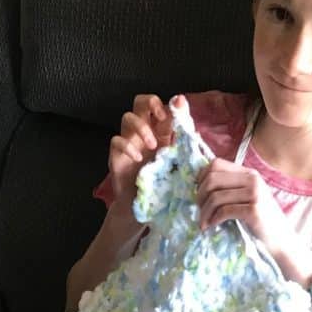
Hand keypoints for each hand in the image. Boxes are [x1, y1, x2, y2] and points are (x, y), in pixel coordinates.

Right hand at [108, 94, 185, 208]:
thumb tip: (195, 128)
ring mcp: (128, 142)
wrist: (143, 208)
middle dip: (151, 103)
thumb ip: (184, 143)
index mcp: (160, 132)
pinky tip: (138, 158)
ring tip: (153, 146)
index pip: (162, 106)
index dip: (170, 104)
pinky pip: (116, 140)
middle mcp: (143, 133)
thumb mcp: (178, 162)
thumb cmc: (161, 185)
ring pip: (127, 117)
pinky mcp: (116, 156)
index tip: (178, 109)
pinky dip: (128, 146)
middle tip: (162, 118)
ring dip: (142, 127)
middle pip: (140, 102)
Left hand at [196, 158, 307, 285]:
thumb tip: (198, 186)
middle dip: (199, 196)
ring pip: (215, 197)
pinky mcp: (254, 210)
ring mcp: (255, 194)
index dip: (201, 178)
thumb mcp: (247, 198)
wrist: (282, 241)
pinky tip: (211, 226)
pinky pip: (224, 211)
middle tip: (199, 212)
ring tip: (203, 223)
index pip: (216, 164)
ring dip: (204, 212)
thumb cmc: (260, 222)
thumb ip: (230, 188)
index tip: (199, 194)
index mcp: (249, 173)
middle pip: (212, 179)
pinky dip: (213, 219)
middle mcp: (253, 179)